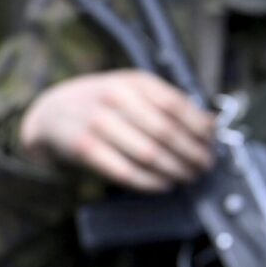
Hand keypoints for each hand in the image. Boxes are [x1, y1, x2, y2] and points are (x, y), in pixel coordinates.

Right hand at [18, 70, 216, 191]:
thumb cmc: (105, 103)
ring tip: (188, 177)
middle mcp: (115, 98)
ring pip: (148, 154)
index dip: (199, 128)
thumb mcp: (136, 91)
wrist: (53, 113)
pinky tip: (164, 185)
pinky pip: (125, 172)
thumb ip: (172, 104)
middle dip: (191, 154)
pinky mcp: (84, 148)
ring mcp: (97, 123)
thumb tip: (212, 123)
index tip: (212, 144)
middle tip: (204, 167)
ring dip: (174, 170)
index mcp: (134, 82)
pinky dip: (150, 182)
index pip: (176, 105)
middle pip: (165, 132)